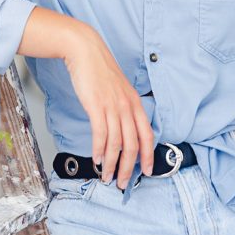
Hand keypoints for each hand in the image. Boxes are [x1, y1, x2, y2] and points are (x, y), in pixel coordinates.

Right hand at [62, 23, 155, 189]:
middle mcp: (127, 106)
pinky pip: (101, 134)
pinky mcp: (96, 106)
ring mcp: (112, 106)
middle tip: (122, 182)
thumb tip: (121, 128)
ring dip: (111, 164)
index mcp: (135, 102)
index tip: (146, 171)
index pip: (147, 135)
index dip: (148, 155)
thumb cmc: (99, 70)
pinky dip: (99, 150)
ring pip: (116, 143)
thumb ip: (123, 107)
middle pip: (133, 144)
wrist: (85, 51)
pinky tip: (96, 159)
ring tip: (106, 176)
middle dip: (128, 167)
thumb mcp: (118, 89)